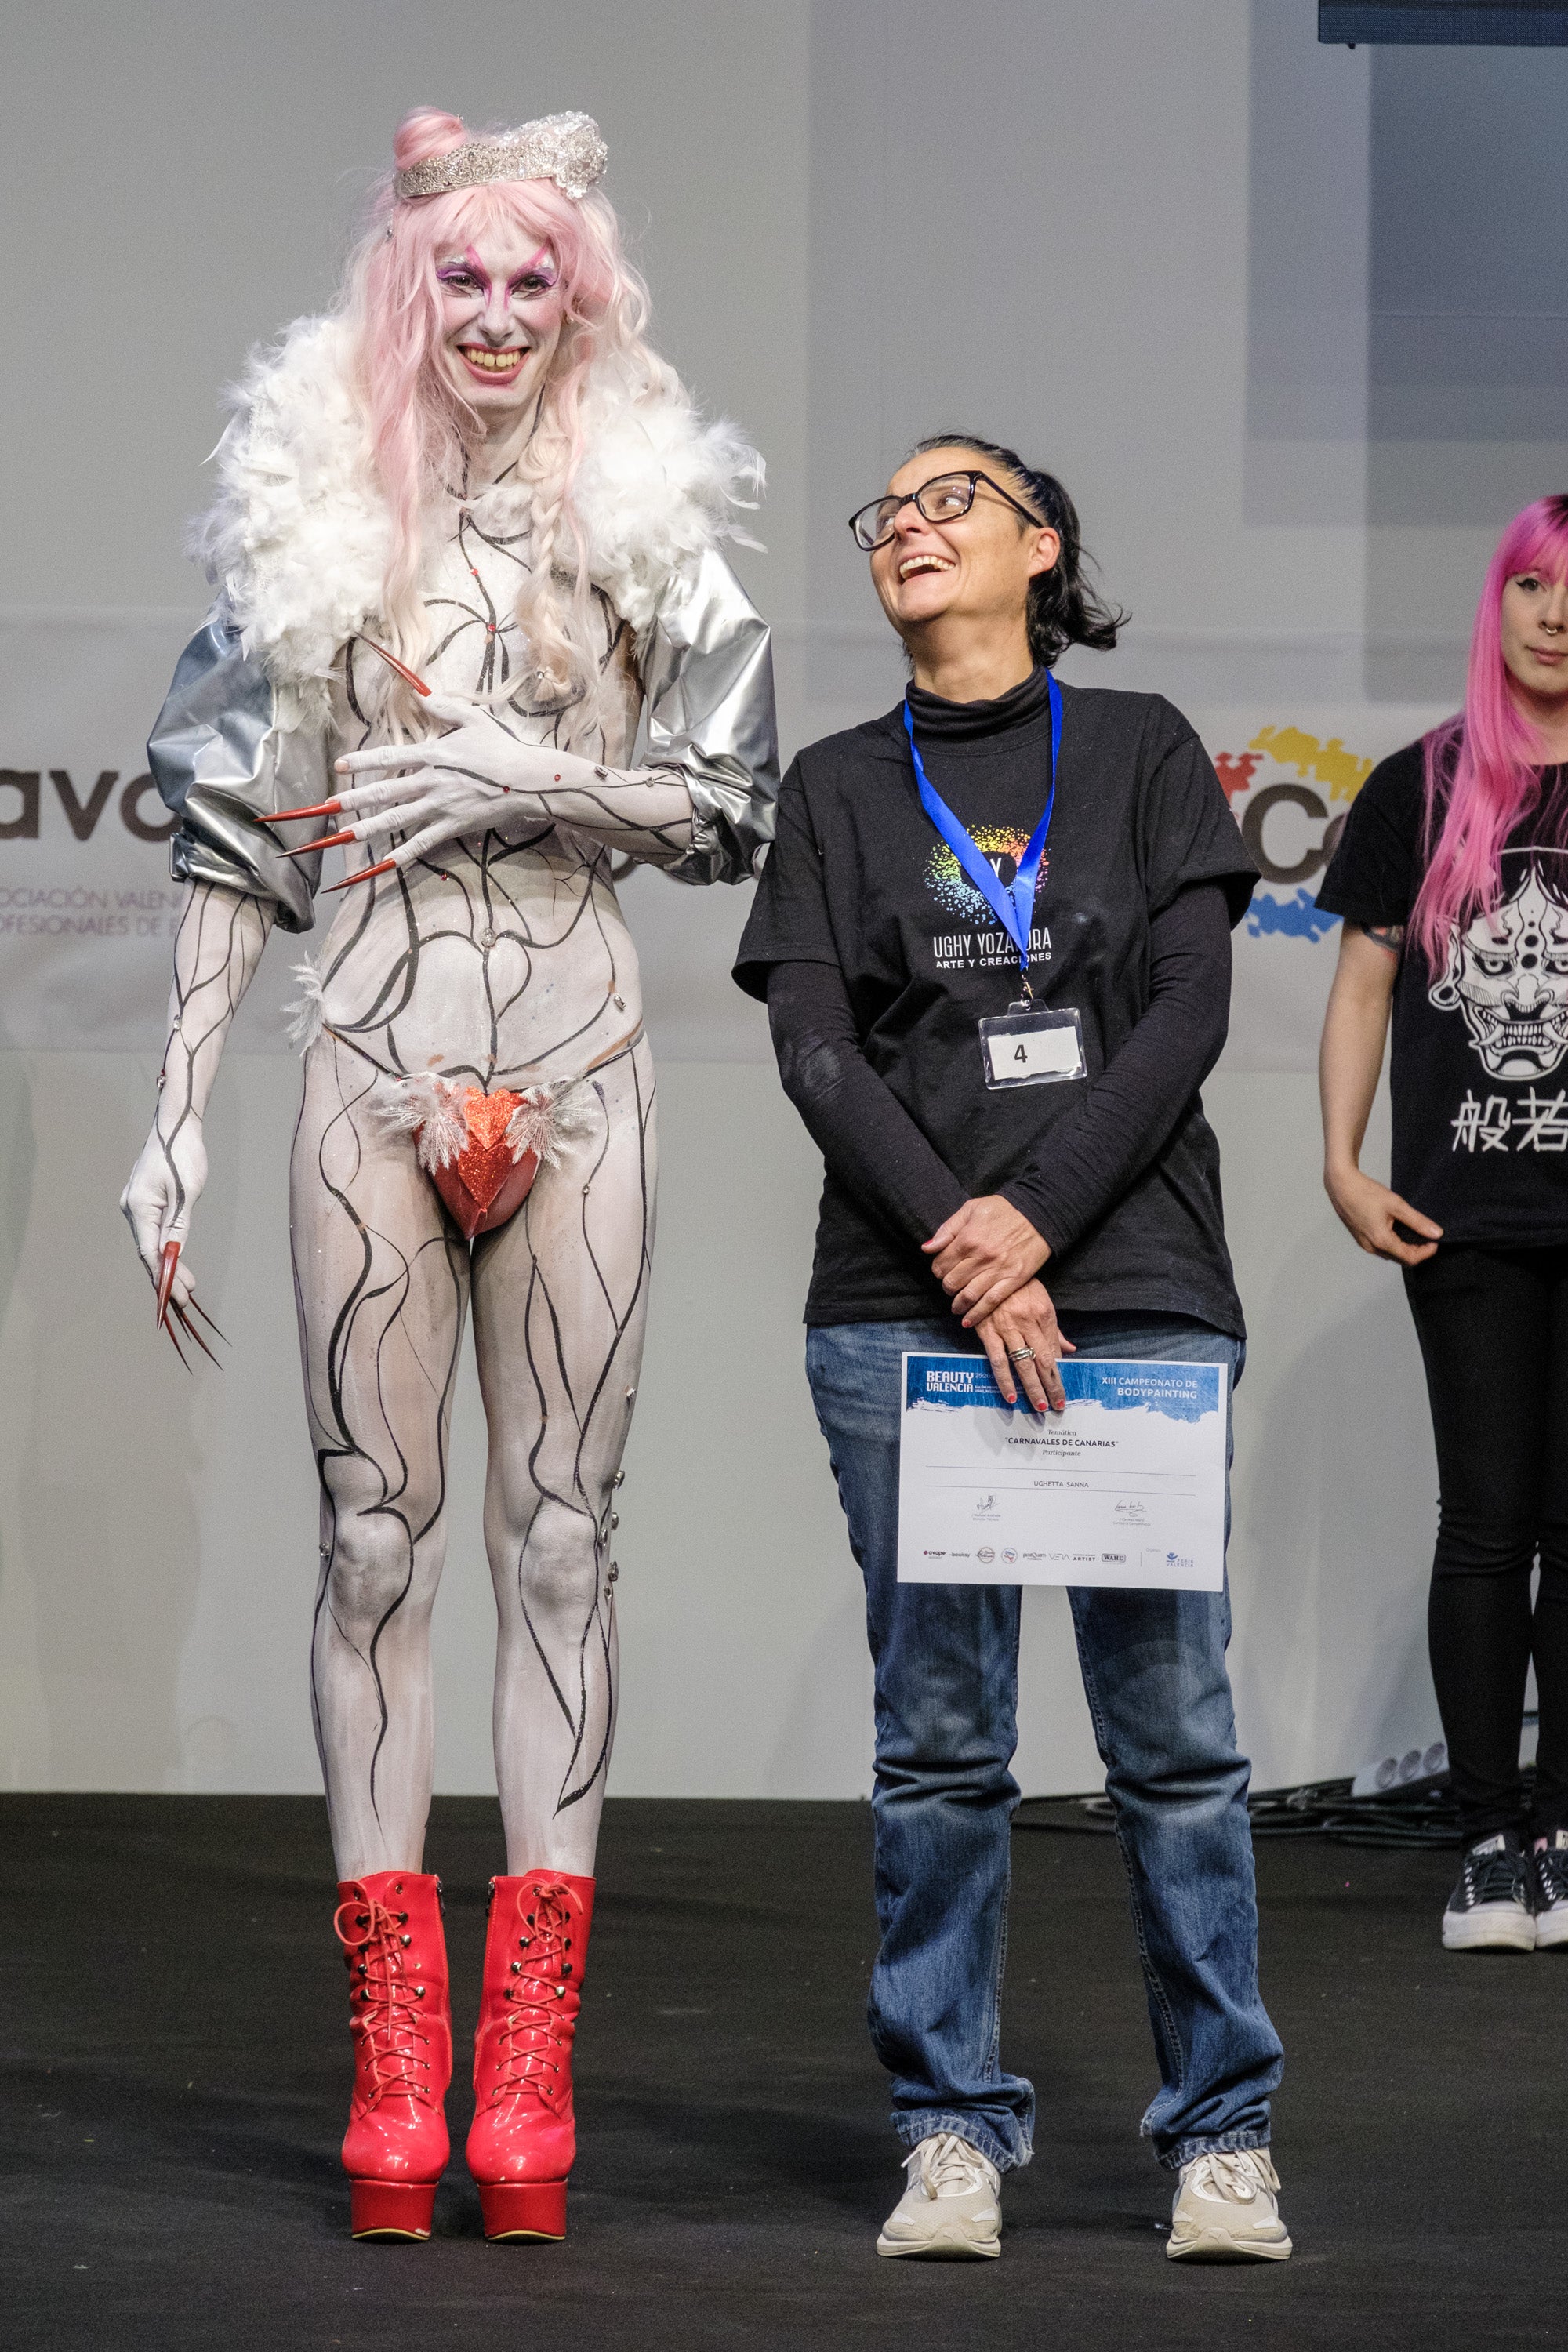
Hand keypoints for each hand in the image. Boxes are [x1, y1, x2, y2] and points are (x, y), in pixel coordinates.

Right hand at [120, 1114, 207, 1309]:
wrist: (175, 1126)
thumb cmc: (182, 1154)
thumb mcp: (186, 1193)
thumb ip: (178, 1227)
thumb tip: (173, 1257)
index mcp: (139, 1207)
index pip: (149, 1252)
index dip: (162, 1277)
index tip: (176, 1297)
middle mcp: (132, 1208)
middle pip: (148, 1251)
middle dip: (166, 1276)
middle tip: (185, 1298)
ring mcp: (135, 1204)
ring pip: (149, 1243)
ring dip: (167, 1264)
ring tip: (186, 1285)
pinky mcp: (144, 1201)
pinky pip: (152, 1231)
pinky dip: (164, 1247)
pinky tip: (175, 1260)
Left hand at [329, 695, 578, 870]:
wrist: (528, 781)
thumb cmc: (502, 748)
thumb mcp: (474, 719)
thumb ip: (444, 707)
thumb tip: (420, 694)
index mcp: (433, 754)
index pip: (390, 757)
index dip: (363, 761)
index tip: (339, 765)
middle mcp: (431, 782)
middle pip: (385, 792)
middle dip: (353, 800)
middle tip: (325, 808)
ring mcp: (441, 807)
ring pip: (397, 820)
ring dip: (367, 828)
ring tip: (342, 837)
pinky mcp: (453, 827)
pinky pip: (423, 844)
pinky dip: (402, 856)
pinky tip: (383, 866)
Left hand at [923, 1194, 1049, 1323]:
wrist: (1039, 1214)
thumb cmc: (1004, 1210)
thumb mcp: (972, 1209)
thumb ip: (948, 1229)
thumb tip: (927, 1248)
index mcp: (968, 1239)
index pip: (941, 1264)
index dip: (938, 1270)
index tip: (942, 1270)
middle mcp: (980, 1258)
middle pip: (951, 1282)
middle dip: (947, 1286)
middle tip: (950, 1286)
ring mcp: (997, 1271)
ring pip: (968, 1296)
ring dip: (957, 1304)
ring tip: (956, 1306)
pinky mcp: (1013, 1280)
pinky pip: (990, 1302)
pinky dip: (977, 1314)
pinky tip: (968, 1321)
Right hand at [972, 1279, 1075, 1413]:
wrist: (990, 1268)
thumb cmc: (1019, 1286)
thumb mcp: (1042, 1301)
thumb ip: (1055, 1330)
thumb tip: (1070, 1350)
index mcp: (1044, 1315)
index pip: (1054, 1351)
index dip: (1059, 1373)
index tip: (1062, 1390)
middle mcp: (1028, 1323)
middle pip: (1043, 1361)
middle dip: (1052, 1386)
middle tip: (1057, 1405)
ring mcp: (1007, 1328)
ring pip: (1023, 1364)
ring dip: (1032, 1388)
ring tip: (1039, 1406)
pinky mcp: (988, 1332)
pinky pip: (998, 1360)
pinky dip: (1004, 1380)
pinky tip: (1010, 1395)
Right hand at [1325, 1162, 1441, 1265]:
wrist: (1341, 1185)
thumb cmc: (1365, 1192)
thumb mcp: (1396, 1204)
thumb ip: (1417, 1221)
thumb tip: (1436, 1233)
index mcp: (1381, 1240)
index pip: (1410, 1258)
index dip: (1426, 1252)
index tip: (1435, 1241)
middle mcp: (1372, 1247)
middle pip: (1401, 1259)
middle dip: (1417, 1251)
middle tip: (1427, 1237)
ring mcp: (1365, 1244)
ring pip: (1391, 1255)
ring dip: (1405, 1248)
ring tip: (1414, 1232)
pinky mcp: (1361, 1239)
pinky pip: (1381, 1248)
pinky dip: (1394, 1244)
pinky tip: (1398, 1230)